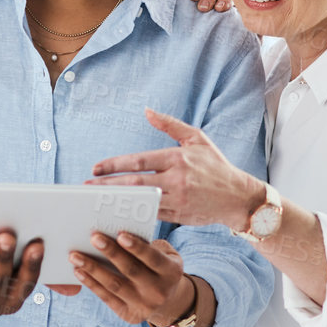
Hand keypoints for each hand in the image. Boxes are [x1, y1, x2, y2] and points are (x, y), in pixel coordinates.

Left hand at [69, 230, 189, 326]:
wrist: (167, 302)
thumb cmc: (160, 267)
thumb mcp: (165, 255)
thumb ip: (148, 245)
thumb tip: (116, 234)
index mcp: (172, 272)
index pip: (153, 258)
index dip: (137, 247)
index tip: (120, 235)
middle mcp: (159, 291)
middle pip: (131, 270)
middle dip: (111, 253)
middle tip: (94, 238)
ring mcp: (144, 306)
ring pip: (114, 285)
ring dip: (93, 269)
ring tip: (75, 256)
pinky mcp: (129, 315)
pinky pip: (107, 297)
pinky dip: (91, 284)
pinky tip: (78, 271)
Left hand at [87, 109, 261, 230]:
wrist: (239, 197)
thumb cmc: (216, 166)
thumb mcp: (197, 139)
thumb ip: (170, 125)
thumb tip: (147, 111)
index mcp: (177, 158)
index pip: (139, 161)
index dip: (114, 165)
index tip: (96, 168)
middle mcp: (176, 179)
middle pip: (135, 182)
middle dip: (108, 185)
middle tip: (87, 187)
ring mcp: (178, 200)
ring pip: (141, 201)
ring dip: (117, 201)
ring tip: (96, 201)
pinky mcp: (179, 216)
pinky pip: (151, 216)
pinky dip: (134, 215)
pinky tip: (118, 213)